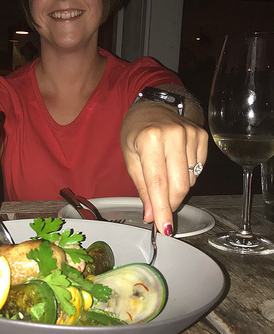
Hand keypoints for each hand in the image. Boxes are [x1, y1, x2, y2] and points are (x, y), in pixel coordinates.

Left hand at [121, 103, 208, 234]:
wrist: (154, 106)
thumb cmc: (136, 132)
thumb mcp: (130, 158)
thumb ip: (142, 187)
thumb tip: (151, 215)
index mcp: (150, 139)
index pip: (158, 182)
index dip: (162, 208)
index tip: (165, 228)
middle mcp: (173, 135)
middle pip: (179, 185)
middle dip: (170, 204)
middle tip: (162, 211)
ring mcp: (191, 134)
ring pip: (190, 180)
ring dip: (177, 188)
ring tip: (164, 174)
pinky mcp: (203, 137)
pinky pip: (198, 170)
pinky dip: (186, 175)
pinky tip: (175, 164)